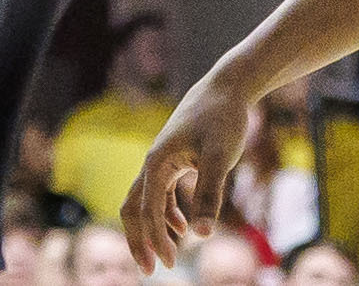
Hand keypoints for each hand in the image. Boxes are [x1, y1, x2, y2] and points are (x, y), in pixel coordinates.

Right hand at [121, 68, 255, 267]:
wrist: (225, 89)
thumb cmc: (222, 120)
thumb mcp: (220, 158)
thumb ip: (211, 195)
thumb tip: (204, 236)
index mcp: (156, 163)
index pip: (147, 210)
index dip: (154, 239)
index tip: (167, 266)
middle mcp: (152, 163)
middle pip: (133, 207)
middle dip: (138, 239)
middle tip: (148, 270)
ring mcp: (160, 161)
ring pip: (144, 201)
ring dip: (151, 229)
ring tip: (166, 256)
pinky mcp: (173, 160)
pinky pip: (159, 193)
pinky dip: (165, 214)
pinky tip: (184, 228)